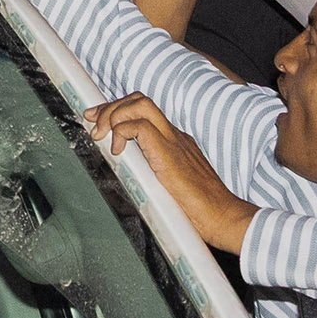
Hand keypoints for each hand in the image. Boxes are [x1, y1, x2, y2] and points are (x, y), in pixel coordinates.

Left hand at [88, 93, 255, 249]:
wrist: (224, 218)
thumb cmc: (200, 211)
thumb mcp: (170, 186)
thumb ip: (153, 177)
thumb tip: (129, 181)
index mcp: (175, 142)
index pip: (144, 111)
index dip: (117, 111)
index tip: (98, 121)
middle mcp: (174, 135)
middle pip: (139, 100)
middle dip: (110, 107)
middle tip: (92, 122)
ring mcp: (173, 142)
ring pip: (139, 104)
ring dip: (113, 115)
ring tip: (101, 135)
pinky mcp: (169, 153)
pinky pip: (140, 127)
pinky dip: (121, 132)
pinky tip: (117, 152)